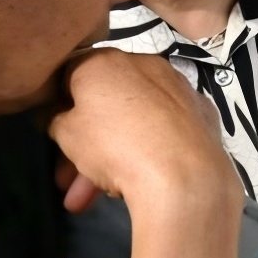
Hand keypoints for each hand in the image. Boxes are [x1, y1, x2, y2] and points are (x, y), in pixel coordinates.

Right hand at [47, 50, 240, 216]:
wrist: (184, 173)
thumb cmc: (114, 145)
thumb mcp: (66, 134)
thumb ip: (57, 117)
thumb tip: (61, 114)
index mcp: (107, 61)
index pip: (70, 72)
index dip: (58, 102)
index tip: (55, 129)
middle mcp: (146, 65)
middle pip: (105, 102)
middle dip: (83, 144)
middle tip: (68, 179)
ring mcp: (179, 88)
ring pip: (134, 120)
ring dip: (110, 157)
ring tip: (93, 196)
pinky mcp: (203, 112)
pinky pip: (165, 128)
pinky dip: (151, 147)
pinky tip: (139, 179)